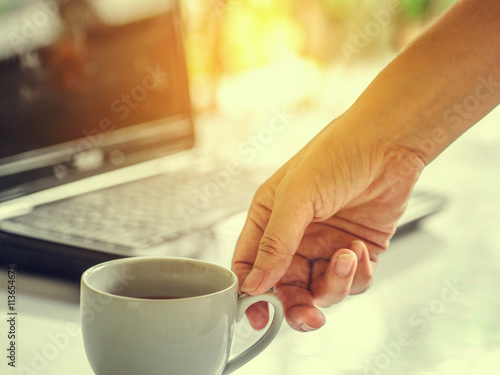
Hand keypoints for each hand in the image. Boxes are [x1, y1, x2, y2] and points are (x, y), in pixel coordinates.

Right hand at [231, 113, 424, 330]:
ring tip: (347, 255)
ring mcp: (325, 245)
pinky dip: (358, 274)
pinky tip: (360, 248)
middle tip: (309, 315)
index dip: (251, 293)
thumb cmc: (336, 155)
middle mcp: (294, 236)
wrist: (389, 143)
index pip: (250, 265)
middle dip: (297, 305)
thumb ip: (275, 243)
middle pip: (285, 288)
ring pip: (320, 291)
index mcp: (269, 219)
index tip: (258, 316)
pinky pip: (352, 282)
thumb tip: (254, 284)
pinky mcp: (356, 251)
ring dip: (335, 283)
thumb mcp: (297, 196)